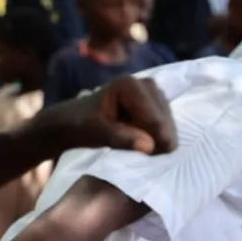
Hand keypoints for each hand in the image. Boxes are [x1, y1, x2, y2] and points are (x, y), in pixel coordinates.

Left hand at [35, 76, 176, 155]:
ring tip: (146, 151)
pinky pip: (165, 121)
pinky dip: (158, 135)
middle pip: (165, 118)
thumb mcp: (95, 133)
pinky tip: (147, 144)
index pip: (154, 117)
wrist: (72, 120)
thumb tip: (149, 146)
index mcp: (129, 85)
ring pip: (168, 121)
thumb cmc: (80, 125)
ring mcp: (151, 91)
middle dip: (160, 139)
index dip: (158, 140)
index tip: (153, 157)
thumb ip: (120, 138)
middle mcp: (144, 83)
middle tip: (149, 156)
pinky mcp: (153, 101)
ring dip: (160, 138)